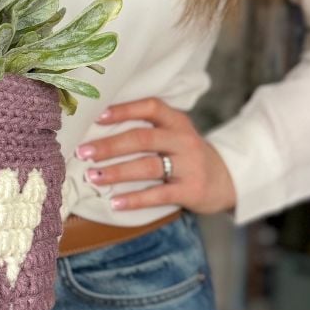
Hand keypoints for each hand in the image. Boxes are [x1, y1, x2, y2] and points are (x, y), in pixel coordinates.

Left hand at [76, 96, 237, 216]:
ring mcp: (189, 165)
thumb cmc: (187, 154)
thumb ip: (148, 129)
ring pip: (148, 166)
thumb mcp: (175, 134)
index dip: (123, 110)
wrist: (227, 179)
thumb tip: (98, 130)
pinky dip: (134, 199)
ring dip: (117, 172)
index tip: (97, 116)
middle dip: (110, 145)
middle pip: (143, 138)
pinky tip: (114, 202)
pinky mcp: (191, 190)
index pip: (150, 107)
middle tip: (83, 152)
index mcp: (177, 121)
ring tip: (93, 176)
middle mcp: (184, 140)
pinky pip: (158, 195)